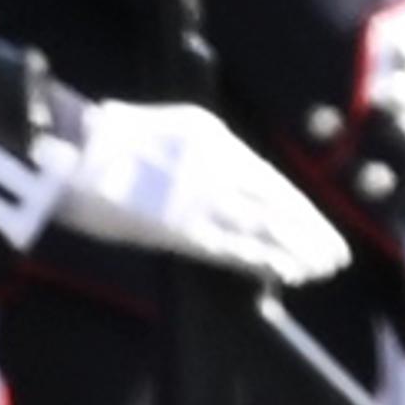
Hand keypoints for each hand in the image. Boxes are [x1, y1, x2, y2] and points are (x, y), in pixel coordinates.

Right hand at [47, 102, 349, 283]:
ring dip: (294, 250)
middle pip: (277, 206)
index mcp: (217, 141)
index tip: (323, 230)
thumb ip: (208, 154)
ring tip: (320, 270)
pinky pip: (230, 247)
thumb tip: (238, 178)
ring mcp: (201, 196)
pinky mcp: (180, 226)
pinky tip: (285, 273)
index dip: (301, 211)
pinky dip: (261, 260)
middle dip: (308, 233)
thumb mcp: (173, 131)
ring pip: (262, 227)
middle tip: (336, 257)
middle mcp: (218, 166)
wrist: (68, 151)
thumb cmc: (110, 144)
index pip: (273, 183)